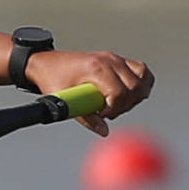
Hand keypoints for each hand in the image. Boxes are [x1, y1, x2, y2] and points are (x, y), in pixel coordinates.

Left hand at [27, 47, 151, 130]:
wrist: (45, 62)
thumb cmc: (51, 78)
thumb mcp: (63, 100)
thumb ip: (85, 117)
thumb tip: (104, 131)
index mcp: (95, 69)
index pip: (119, 92)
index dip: (114, 109)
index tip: (102, 114)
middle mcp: (109, 61)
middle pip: (135, 87)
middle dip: (125, 105)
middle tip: (107, 112)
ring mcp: (115, 58)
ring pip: (143, 78)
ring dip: (136, 96)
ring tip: (116, 103)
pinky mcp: (118, 60)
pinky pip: (141, 71)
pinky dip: (142, 84)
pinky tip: (129, 95)